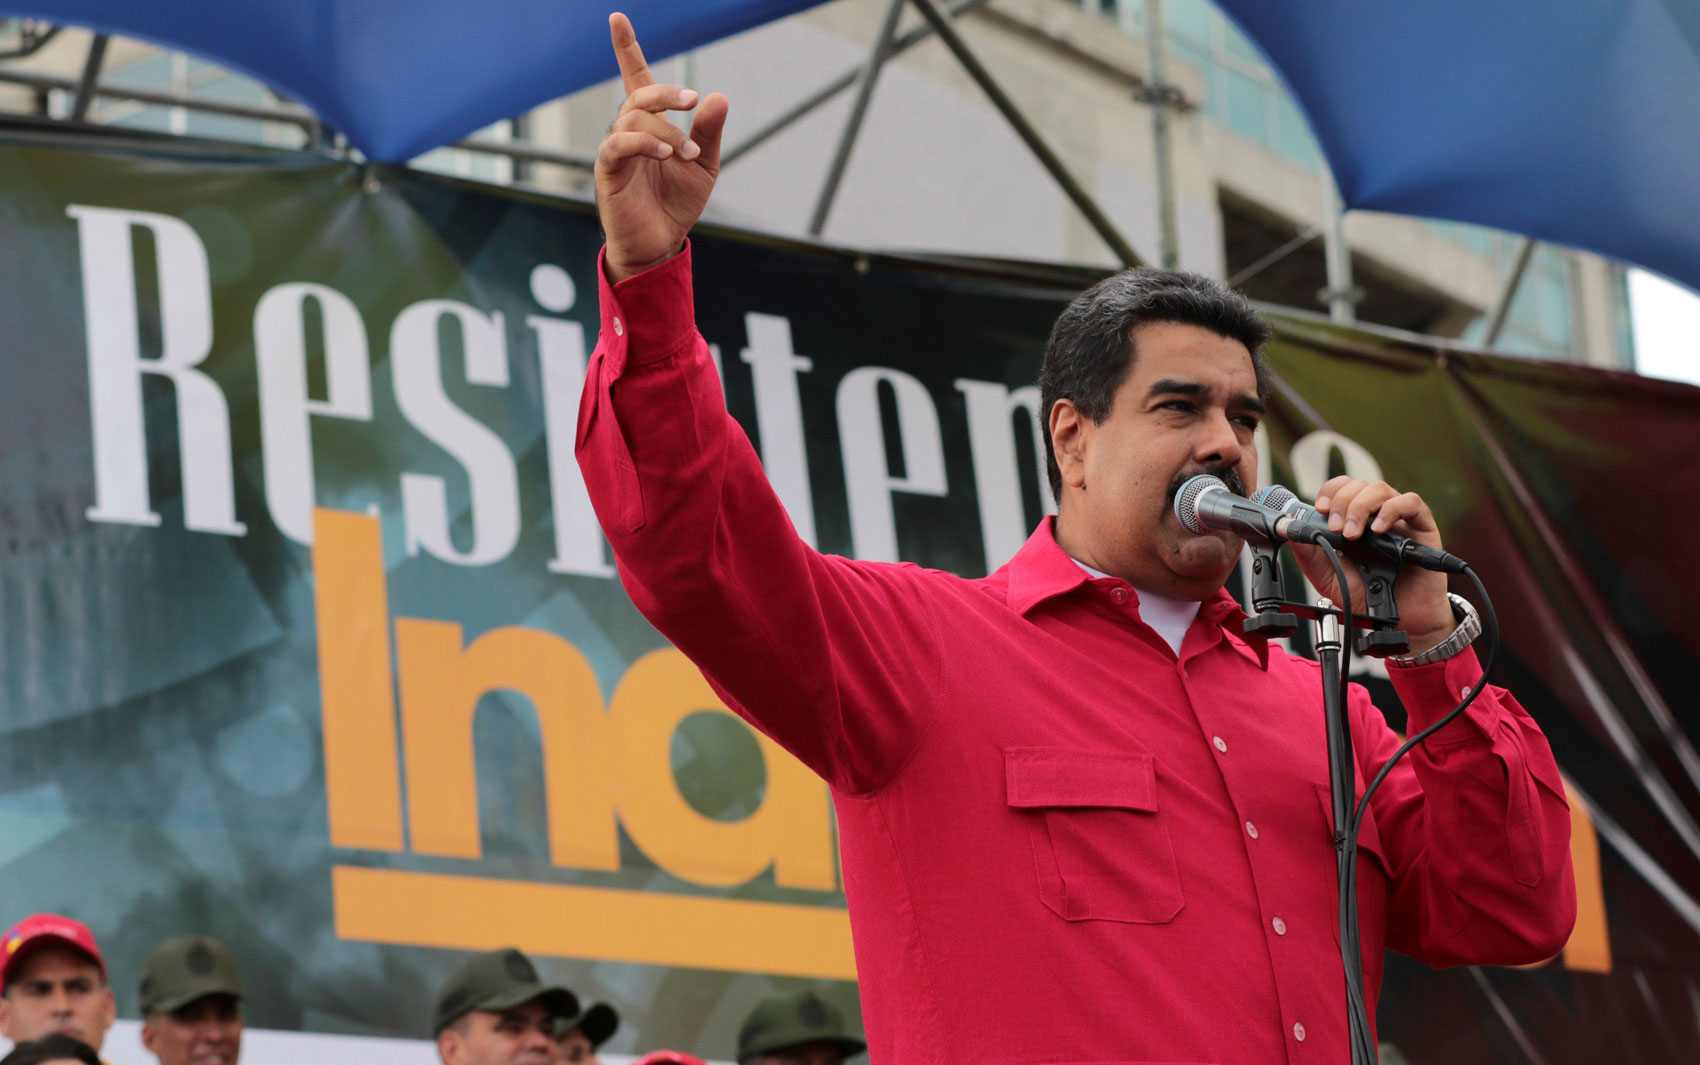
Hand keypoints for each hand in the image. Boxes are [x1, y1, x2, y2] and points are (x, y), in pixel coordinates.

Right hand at [595, 12, 729, 281]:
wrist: (660, 244)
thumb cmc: (676, 202)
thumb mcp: (703, 164)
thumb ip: (708, 131)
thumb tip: (718, 96)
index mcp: (650, 124)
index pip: (636, 78)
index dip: (626, 49)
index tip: (617, 18)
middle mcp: (628, 130)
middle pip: (640, 96)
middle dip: (667, 93)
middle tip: (693, 101)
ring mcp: (615, 149)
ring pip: (634, 120)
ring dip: (666, 131)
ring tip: (688, 152)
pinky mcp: (608, 170)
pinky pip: (619, 145)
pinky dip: (643, 143)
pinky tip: (665, 153)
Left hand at [1288, 476, 1455, 653]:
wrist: (1400, 619)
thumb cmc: (1367, 596)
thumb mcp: (1328, 576)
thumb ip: (1310, 553)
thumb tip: (1290, 530)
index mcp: (1352, 521)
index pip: (1341, 488)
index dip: (1330, 491)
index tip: (1320, 509)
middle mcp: (1375, 515)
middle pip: (1358, 485)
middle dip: (1342, 502)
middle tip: (1337, 530)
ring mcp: (1398, 519)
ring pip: (1380, 489)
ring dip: (1361, 506)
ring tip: (1354, 535)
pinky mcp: (1422, 526)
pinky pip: (1411, 503)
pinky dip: (1391, 510)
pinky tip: (1378, 530)